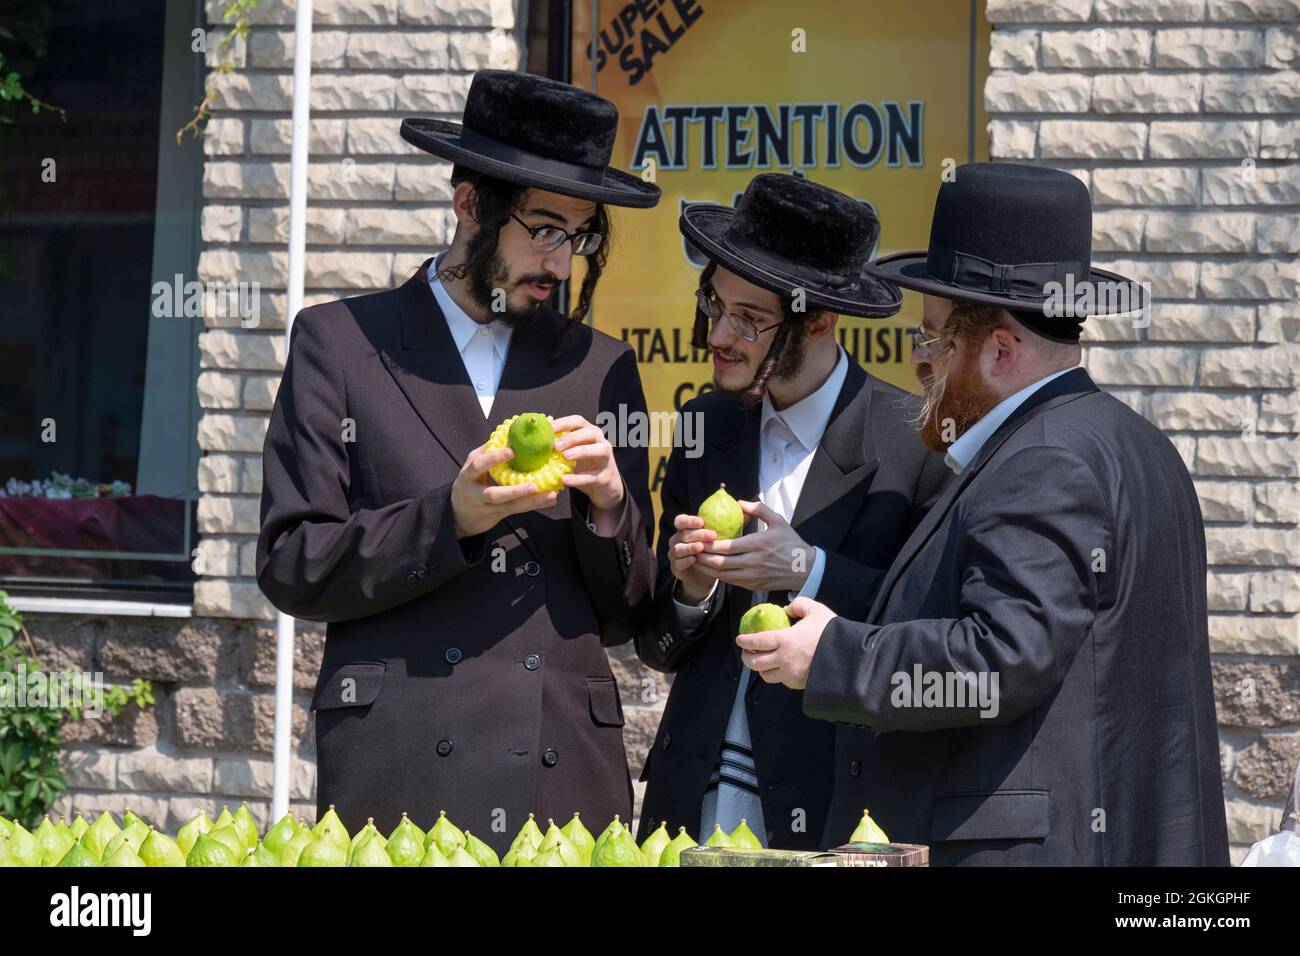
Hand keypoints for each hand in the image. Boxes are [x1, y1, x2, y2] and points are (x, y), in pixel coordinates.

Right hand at [451, 441, 557, 538]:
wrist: (460, 513)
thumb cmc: (470, 482)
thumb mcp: (473, 466)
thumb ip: (487, 451)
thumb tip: (508, 430)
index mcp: (469, 475)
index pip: (479, 465)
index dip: (494, 458)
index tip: (511, 451)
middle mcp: (477, 493)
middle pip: (495, 494)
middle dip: (515, 491)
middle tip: (534, 485)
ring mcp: (488, 507)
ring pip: (511, 506)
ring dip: (531, 500)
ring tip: (550, 494)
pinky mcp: (498, 514)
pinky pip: (518, 509)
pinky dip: (534, 504)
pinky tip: (550, 499)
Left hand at [552, 414, 624, 511]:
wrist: (605, 488)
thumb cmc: (585, 467)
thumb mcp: (573, 453)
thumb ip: (560, 446)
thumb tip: (534, 440)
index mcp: (590, 434)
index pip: (579, 422)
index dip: (564, 423)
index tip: (549, 427)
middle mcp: (601, 443)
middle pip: (590, 433)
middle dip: (573, 437)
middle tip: (556, 445)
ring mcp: (606, 460)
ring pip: (599, 451)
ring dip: (581, 451)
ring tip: (565, 457)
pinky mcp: (605, 478)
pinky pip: (592, 477)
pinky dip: (578, 478)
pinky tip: (565, 480)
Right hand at [666, 513, 720, 604]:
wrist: (704, 574)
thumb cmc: (713, 551)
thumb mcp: (720, 536)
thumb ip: (728, 522)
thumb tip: (742, 507)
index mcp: (685, 529)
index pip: (681, 521)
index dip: (689, 520)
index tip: (702, 521)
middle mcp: (677, 540)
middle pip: (682, 534)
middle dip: (696, 534)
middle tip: (712, 535)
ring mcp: (675, 554)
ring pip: (678, 548)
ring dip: (690, 547)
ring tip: (701, 547)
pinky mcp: (676, 567)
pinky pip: (678, 563)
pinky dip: (685, 561)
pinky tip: (694, 559)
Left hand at [692, 500, 814, 593]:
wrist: (805, 568)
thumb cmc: (790, 542)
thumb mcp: (778, 521)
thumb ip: (758, 509)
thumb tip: (739, 502)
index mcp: (757, 544)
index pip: (726, 547)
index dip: (709, 545)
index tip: (699, 538)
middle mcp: (753, 562)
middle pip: (720, 562)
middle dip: (703, 557)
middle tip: (692, 550)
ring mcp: (753, 576)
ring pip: (723, 575)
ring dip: (707, 568)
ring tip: (696, 559)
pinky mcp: (753, 585)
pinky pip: (731, 581)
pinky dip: (718, 575)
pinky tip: (711, 568)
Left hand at [736, 597, 835, 688]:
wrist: (848, 657)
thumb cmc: (830, 632)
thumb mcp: (815, 610)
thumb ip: (799, 605)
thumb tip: (787, 609)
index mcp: (784, 640)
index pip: (756, 642)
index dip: (745, 641)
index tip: (740, 639)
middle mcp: (783, 659)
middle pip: (755, 663)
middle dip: (746, 657)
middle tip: (746, 652)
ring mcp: (790, 674)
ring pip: (766, 675)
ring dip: (760, 669)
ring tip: (761, 662)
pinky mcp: (799, 684)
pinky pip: (782, 681)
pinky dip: (777, 675)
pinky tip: (781, 668)